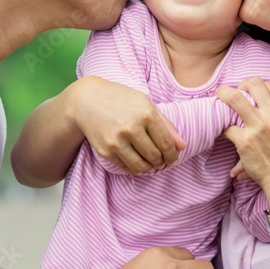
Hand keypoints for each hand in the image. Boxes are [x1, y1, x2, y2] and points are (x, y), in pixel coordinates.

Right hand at [68, 76, 184, 174]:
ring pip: (141, 166)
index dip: (173, 155)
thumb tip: (182, 146)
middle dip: (162, 162)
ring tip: (151, 164)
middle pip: (155, 156)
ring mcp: (117, 140)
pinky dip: (135, 168)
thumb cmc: (121, 99)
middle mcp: (131, 128)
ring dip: (150, 168)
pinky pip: (126, 167)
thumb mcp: (146, 104)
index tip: (174, 160)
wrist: (87, 100)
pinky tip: (137, 162)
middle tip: (162, 162)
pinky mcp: (105, 150)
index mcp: (146, 114)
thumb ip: (166, 125)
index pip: (166, 143)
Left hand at [217, 78, 269, 190]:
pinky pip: (226, 126)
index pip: (268, 84)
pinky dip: (222, 128)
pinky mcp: (244, 140)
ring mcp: (258, 127)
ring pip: (234, 97)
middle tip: (233, 92)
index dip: (256, 86)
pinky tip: (222, 130)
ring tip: (219, 97)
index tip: (250, 91)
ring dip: (224, 94)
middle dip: (240, 84)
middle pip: (252, 84)